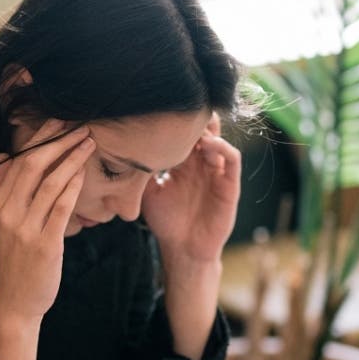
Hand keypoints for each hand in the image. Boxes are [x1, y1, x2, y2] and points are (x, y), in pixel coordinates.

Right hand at [0, 119, 94, 319]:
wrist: (15, 302)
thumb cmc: (13, 262)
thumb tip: (2, 157)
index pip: (17, 162)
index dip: (38, 138)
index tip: (56, 121)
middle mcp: (8, 213)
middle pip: (32, 165)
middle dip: (56, 140)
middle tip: (76, 124)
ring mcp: (25, 228)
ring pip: (49, 182)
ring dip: (71, 158)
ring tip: (88, 142)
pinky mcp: (45, 244)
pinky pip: (60, 207)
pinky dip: (72, 186)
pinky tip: (83, 172)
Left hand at [141, 113, 240, 264]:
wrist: (182, 248)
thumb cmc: (166, 221)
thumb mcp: (148, 192)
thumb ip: (142, 171)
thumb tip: (126, 147)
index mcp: (183, 163)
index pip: (184, 134)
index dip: (177, 122)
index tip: (164, 111)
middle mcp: (201, 164)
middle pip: (204, 130)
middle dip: (195, 119)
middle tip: (182, 110)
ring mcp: (217, 172)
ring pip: (219, 139)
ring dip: (209, 130)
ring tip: (195, 128)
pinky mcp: (230, 184)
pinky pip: (232, 159)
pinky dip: (223, 147)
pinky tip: (209, 144)